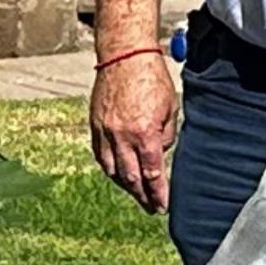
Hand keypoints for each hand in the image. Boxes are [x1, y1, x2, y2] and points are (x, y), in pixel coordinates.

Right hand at [90, 50, 178, 213]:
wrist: (125, 57)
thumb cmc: (152, 79)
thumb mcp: (170, 108)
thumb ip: (167, 135)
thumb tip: (159, 154)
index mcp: (144, 133)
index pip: (152, 172)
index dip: (157, 192)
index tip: (162, 206)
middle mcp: (121, 136)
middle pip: (130, 177)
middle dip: (142, 195)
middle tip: (151, 208)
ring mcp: (104, 132)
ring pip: (112, 169)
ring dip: (124, 185)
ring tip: (136, 193)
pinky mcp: (94, 125)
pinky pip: (100, 155)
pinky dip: (109, 168)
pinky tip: (117, 174)